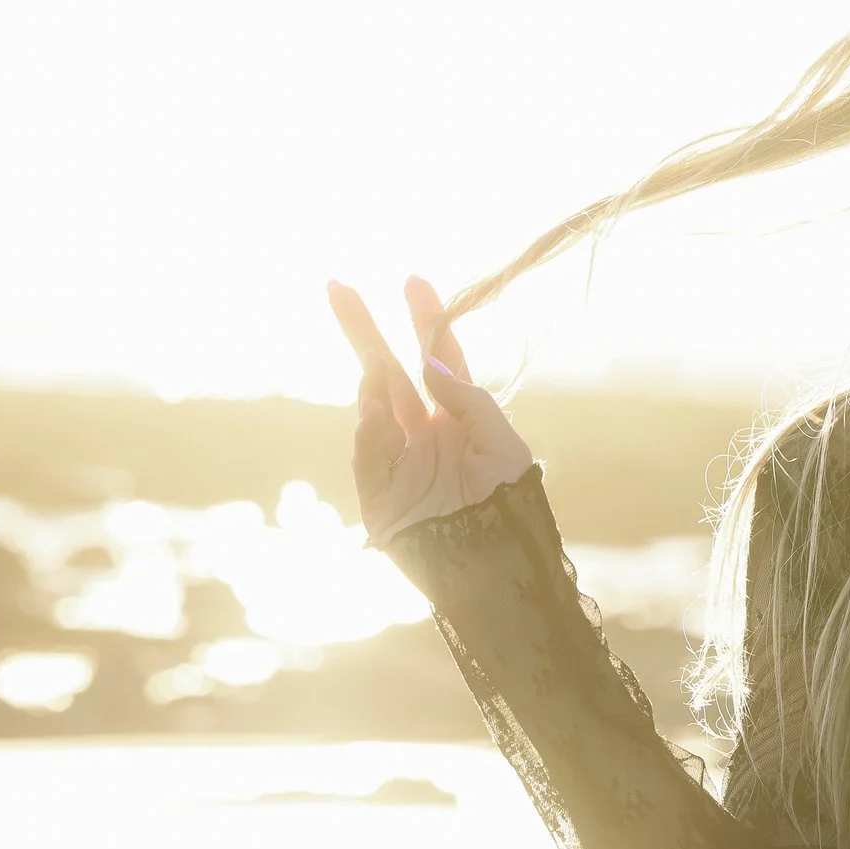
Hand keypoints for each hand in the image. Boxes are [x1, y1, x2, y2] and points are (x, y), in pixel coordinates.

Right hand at [326, 275, 534, 547]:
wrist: (499, 567)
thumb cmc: (512, 507)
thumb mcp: (504, 446)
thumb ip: (469, 402)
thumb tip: (431, 363)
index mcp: (458, 419)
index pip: (438, 359)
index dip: (427, 321)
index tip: (413, 281)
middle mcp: (424, 433)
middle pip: (389, 371)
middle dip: (365, 330)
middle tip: (337, 286)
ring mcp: (398, 460)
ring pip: (373, 406)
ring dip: (373, 380)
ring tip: (375, 362)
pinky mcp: (378, 494)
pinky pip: (368, 453)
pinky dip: (369, 428)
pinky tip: (375, 409)